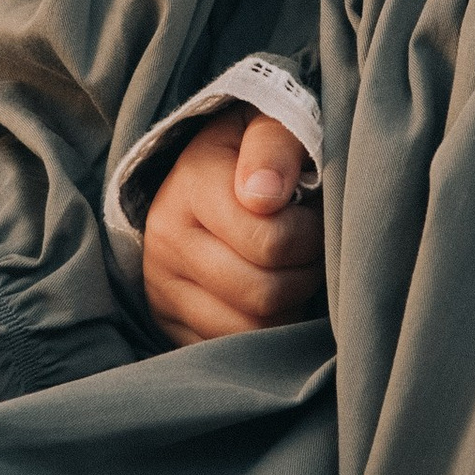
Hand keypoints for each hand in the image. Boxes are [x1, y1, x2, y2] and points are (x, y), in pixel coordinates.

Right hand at [141, 109, 323, 343]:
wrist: (209, 172)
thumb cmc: (258, 151)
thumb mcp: (270, 125)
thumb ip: (275, 146)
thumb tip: (264, 196)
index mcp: (192, 184)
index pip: (271, 242)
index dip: (311, 235)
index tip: (313, 214)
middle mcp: (167, 239)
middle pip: (263, 293)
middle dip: (303, 274)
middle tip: (310, 249)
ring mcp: (162, 286)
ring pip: (251, 330)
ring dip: (288, 306)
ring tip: (290, 269)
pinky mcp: (168, 322)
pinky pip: (229, 349)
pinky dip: (262, 331)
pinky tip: (268, 296)